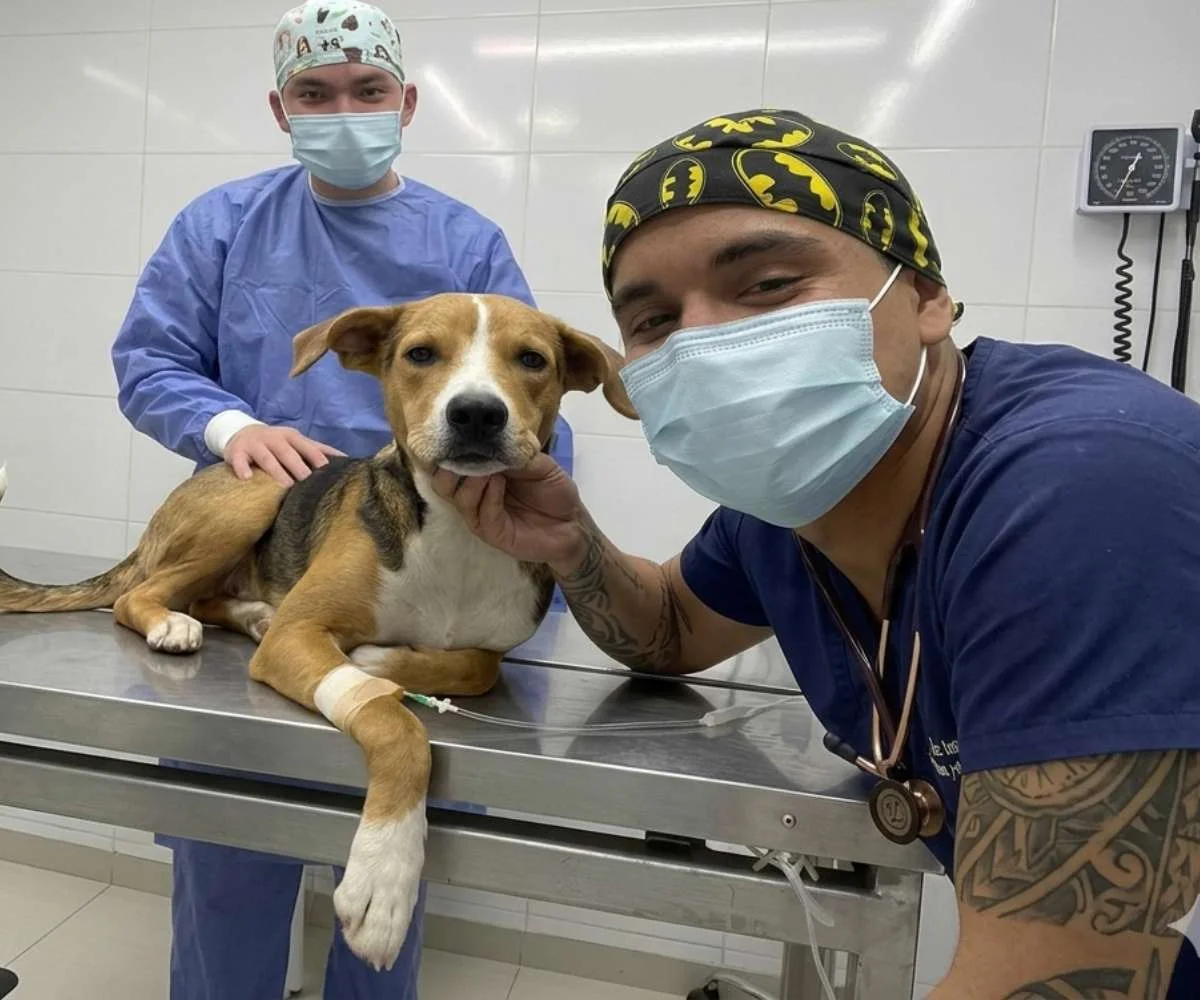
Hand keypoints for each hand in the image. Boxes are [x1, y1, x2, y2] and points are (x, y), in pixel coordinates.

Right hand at [225, 425, 343, 485]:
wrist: (242, 432)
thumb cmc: (277, 442)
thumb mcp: (297, 442)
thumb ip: (318, 450)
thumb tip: (346, 459)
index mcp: (291, 436)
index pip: (306, 446)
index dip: (316, 458)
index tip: (327, 471)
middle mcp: (274, 438)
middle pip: (287, 452)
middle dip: (298, 467)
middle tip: (307, 482)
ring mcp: (255, 444)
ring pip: (266, 457)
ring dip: (276, 471)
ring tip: (285, 485)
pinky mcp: (236, 452)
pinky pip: (238, 460)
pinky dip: (242, 468)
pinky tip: (247, 478)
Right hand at [431, 453, 585, 570]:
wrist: (573, 523)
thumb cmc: (554, 491)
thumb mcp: (539, 464)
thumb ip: (516, 453)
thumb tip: (494, 438)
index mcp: (482, 474)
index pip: (453, 462)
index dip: (448, 450)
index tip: (454, 433)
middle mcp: (476, 494)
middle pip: (442, 482)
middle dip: (448, 466)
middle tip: (465, 452)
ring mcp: (481, 514)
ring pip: (455, 498)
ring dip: (468, 479)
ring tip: (487, 470)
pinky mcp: (491, 532)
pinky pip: (479, 514)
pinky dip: (486, 496)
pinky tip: (498, 483)